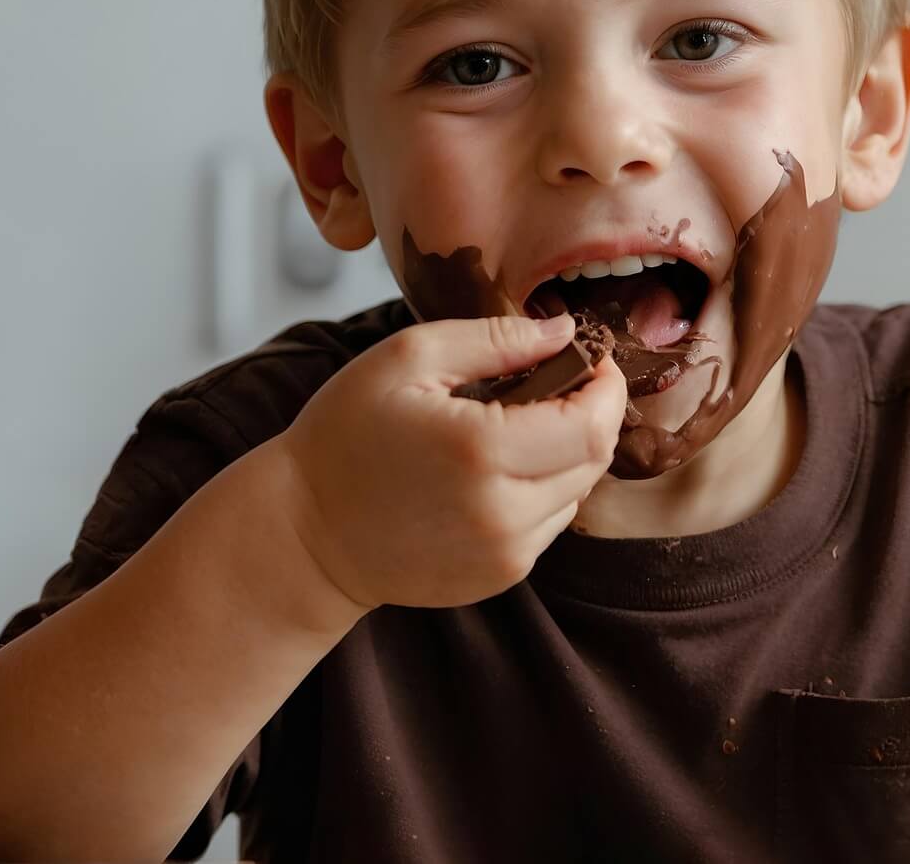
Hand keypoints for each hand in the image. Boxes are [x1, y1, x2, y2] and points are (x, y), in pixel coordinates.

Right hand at [275, 312, 626, 612]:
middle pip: (593, 461)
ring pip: (576, 493)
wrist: (305, 532)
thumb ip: (495, 338)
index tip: (590, 359)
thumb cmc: (346, 433)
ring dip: (565, 455)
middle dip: (591, 415)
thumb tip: (562, 330)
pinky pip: (548, 524)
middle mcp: (501, 513)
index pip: (591, 424)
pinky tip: (494, 471)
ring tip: (516, 428)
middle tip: (560, 384)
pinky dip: (541, 490)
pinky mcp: (499, 578)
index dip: (604, 387)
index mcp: (481, 450)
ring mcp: (503, 555)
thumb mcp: (408, 357)